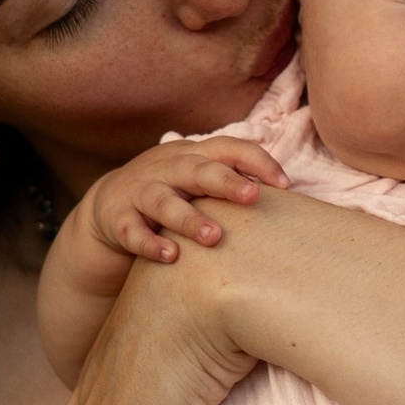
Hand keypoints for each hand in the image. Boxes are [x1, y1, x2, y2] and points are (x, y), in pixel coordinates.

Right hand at [83, 136, 284, 267]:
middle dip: (225, 182)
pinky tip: (170, 256)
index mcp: (195, 154)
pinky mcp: (118, 217)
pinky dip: (149, 243)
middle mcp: (168, 168)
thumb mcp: (200, 179)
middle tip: (251, 197)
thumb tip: (295, 197)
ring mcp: (141, 191)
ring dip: (188, 218)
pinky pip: (132, 231)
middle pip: (197, 169)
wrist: (109, 206)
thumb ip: (236, 181)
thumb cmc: (174, 193)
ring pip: (163, 201)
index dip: (258, 161)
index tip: (285, 184)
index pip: (230, 148)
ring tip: (213, 236)